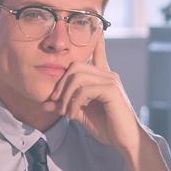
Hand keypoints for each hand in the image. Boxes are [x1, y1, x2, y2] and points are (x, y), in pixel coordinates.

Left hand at [44, 36, 141, 155]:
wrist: (126, 140)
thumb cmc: (108, 127)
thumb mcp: (81, 114)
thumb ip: (64, 106)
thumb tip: (44, 104)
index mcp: (103, 77)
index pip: (98, 52)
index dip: (95, 41)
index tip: (95, 30)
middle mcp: (108, 75)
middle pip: (75, 66)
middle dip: (61, 84)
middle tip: (56, 103)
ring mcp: (111, 81)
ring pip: (78, 77)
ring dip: (65, 96)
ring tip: (65, 112)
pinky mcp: (111, 90)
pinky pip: (84, 90)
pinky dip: (74, 102)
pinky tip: (73, 114)